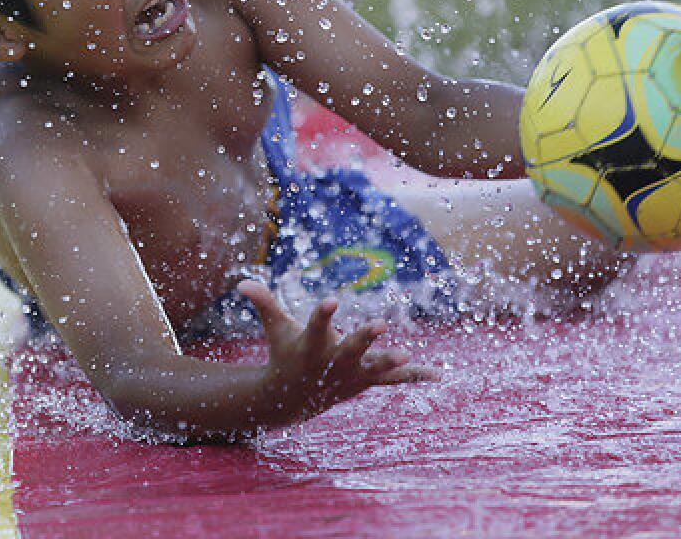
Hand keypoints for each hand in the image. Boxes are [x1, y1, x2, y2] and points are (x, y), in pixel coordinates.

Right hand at [238, 279, 439, 422]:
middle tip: (381, 323)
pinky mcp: (366, 382)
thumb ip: (264, 303)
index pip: (317, 326)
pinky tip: (438, 375)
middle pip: (351, 349)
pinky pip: (393, 380)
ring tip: (407, 353)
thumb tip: (242, 281)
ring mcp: (352, 374)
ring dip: (390, 361)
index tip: (332, 300)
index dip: (324, 314)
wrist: (292, 399)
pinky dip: (414, 376)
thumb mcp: (276, 328)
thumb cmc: (286, 353)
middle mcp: (333, 362)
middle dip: (365, 338)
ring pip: (374, 368)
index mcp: (312, 346)